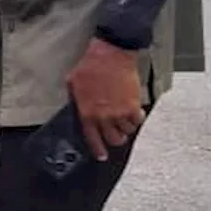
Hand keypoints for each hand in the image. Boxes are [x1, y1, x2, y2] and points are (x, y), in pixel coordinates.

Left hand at [65, 38, 145, 160]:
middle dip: (115, 140)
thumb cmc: (91, 66)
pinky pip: (138, 121)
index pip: (92, 139)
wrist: (111, 55)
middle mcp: (104, 116)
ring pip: (127, 131)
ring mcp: (119, 112)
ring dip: (126, 129)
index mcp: (87, 113)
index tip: (101, 155)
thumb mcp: (73, 83)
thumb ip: (75, 99)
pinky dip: (137, 119)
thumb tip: (76, 105)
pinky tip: (135, 114)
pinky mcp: (133, 105)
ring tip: (125, 122)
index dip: (98, 149)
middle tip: (117, 137)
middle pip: (113, 139)